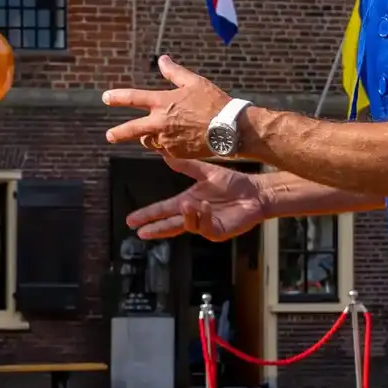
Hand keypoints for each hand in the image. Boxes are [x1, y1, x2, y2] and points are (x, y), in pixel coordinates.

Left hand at [103, 57, 230, 157]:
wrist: (230, 129)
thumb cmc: (214, 102)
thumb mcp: (194, 82)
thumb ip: (174, 72)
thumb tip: (162, 60)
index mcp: (163, 102)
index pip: (133, 98)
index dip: (117, 97)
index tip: (105, 97)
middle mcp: (160, 123)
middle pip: (131, 130)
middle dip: (118, 133)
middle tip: (109, 136)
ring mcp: (167, 140)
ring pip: (148, 141)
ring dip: (147, 137)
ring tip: (153, 134)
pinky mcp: (175, 153)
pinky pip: (163, 150)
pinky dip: (164, 145)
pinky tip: (174, 140)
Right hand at [127, 158, 268, 241]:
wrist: (255, 192)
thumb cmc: (233, 184)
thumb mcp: (206, 172)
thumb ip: (186, 165)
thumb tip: (166, 154)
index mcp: (188, 202)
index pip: (163, 210)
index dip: (148, 215)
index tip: (132, 220)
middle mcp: (194, 215)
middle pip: (170, 224)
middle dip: (155, 228)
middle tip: (140, 232)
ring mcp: (206, 225)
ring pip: (188, 225)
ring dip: (186, 215)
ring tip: (187, 203)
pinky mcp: (218, 231)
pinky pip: (206, 227)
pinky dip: (203, 217)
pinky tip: (206, 206)